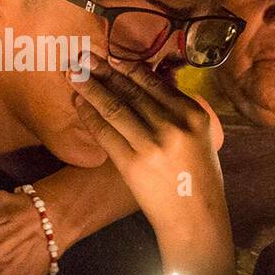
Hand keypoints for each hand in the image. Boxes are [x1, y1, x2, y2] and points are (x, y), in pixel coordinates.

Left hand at [67, 52, 223, 233]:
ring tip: (73, 72)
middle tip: (83, 56)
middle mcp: (174, 125)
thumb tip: (152, 82)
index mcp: (193, 114)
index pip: (154, 83)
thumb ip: (180, 112)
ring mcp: (152, 144)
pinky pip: (105, 132)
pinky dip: (89, 115)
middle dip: (104, 71)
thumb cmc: (199, 178)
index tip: (111, 55)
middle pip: (131, 91)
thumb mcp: (202, 137)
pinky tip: (78, 103)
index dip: (128, 66)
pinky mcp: (133, 163)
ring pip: (114, 107)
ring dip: (90, 87)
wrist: (196, 219)